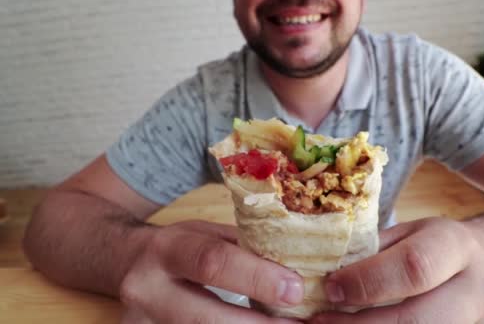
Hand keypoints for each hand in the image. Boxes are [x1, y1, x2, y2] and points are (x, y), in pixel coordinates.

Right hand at [119, 221, 302, 323]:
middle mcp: (146, 290)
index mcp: (165, 250)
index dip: (257, 278)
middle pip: (206, 318)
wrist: (124, 261)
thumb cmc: (177, 246)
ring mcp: (141, 323)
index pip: (213, 264)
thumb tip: (291, 268)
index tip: (294, 289)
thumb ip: (242, 250)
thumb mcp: (205, 233)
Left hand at [311, 217, 483, 323]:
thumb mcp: (408, 233)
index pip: (413, 268)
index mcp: (456, 246)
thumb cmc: (436, 246)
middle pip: (418, 319)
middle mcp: (479, 286)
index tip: (331, 289)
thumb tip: (325, 276)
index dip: (367, 282)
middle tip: (323, 322)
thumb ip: (374, 253)